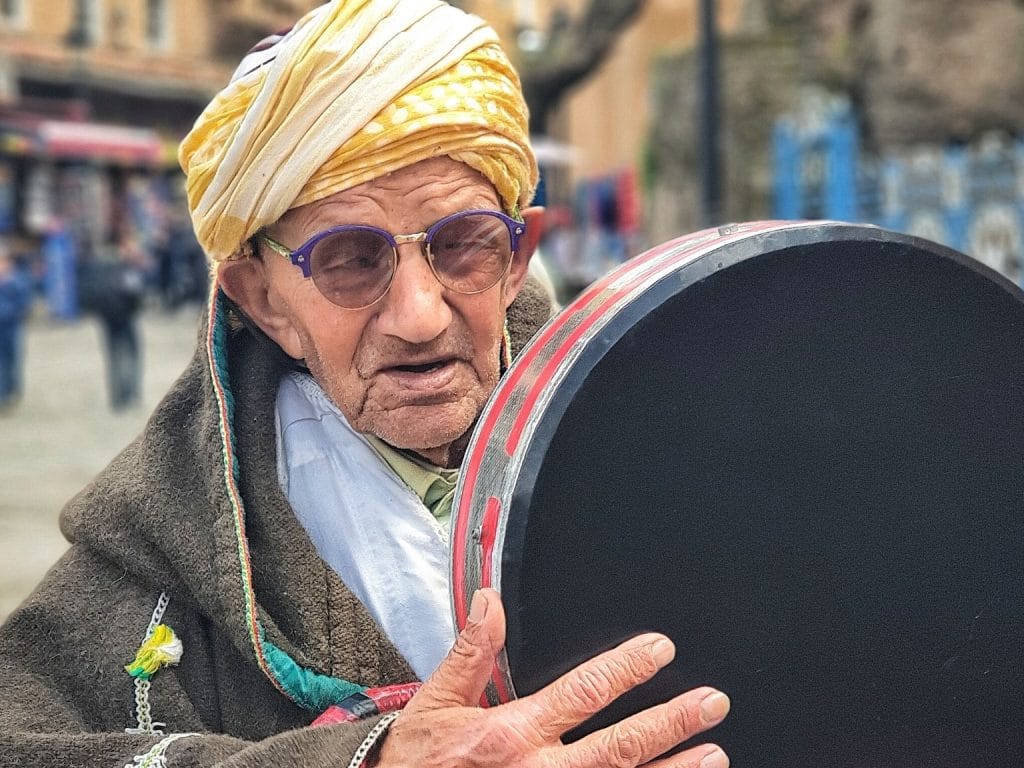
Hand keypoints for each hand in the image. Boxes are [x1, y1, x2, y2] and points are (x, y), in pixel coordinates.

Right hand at [374, 588, 729, 766]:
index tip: (659, 651)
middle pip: (619, 745)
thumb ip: (472, 651)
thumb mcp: (437, 701)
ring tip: (714, 755)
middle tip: (712, 704)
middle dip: (670, 723)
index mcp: (513, 731)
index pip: (583, 692)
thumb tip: (490, 599)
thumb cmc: (417, 761)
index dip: (627, 668)